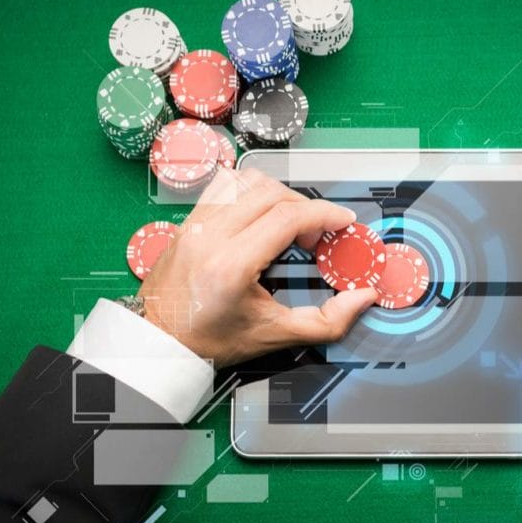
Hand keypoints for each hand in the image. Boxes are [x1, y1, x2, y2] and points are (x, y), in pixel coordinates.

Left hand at [137, 168, 378, 368]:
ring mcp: (196, 223)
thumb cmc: (209, 340)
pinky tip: (260, 215)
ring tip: (287, 224)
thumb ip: (327, 321)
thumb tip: (363, 298)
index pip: (287, 216)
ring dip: (278, 195)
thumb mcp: (275, 336)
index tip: (343, 221)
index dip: (324, 213)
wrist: (159, 341)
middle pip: (273, 192)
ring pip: (248, 181)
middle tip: (316, 235)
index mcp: (232, 264)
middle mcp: (211, 235)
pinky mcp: (189, 219)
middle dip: (306, 207)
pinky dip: (251, 192)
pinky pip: (226, 185)